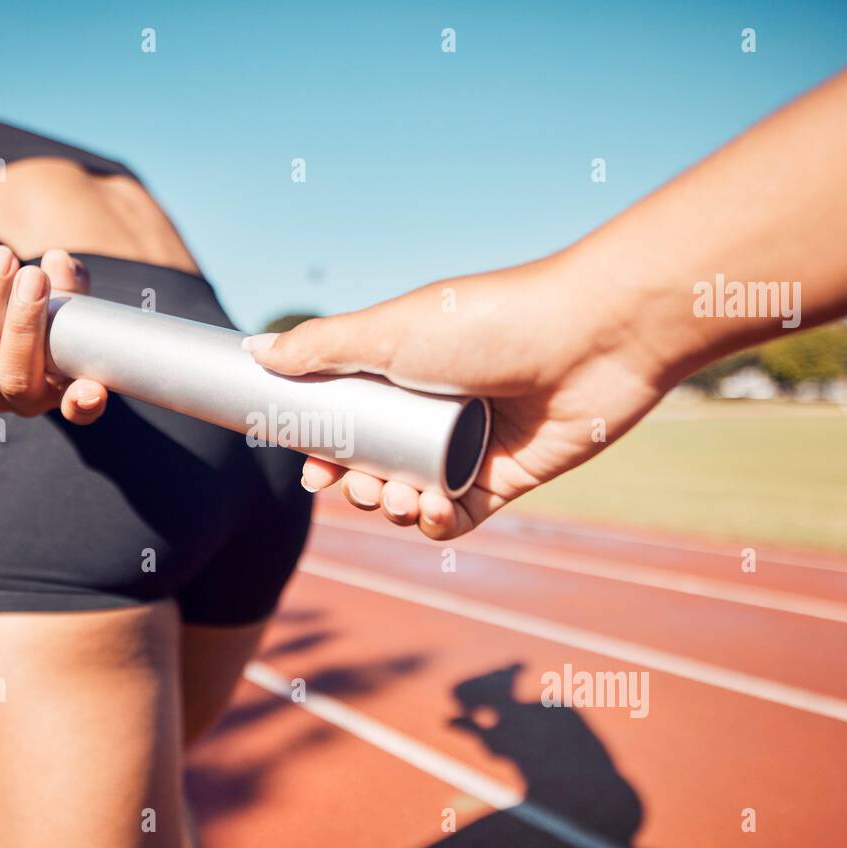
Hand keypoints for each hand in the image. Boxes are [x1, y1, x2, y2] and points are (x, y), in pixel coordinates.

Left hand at [0, 245, 109, 422]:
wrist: (1, 324)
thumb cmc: (48, 313)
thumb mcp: (69, 299)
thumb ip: (70, 282)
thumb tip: (56, 262)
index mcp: (64, 394)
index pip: (80, 410)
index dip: (84, 403)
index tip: (91, 389)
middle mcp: (24, 404)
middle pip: (15, 377)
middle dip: (23, 322)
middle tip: (34, 275)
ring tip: (3, 259)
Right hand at [243, 254, 678, 539]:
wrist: (592, 338)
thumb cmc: (487, 323)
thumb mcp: (389, 331)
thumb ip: (320, 348)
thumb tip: (254, 353)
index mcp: (404, 368)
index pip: (349, 420)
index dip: (325, 450)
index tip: (312, 468)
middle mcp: (434, 407)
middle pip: (376, 464)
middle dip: (357, 487)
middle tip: (357, 488)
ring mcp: (471, 443)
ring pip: (413, 494)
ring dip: (395, 508)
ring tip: (401, 499)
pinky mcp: (509, 476)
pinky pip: (462, 516)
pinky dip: (440, 524)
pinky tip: (432, 515)